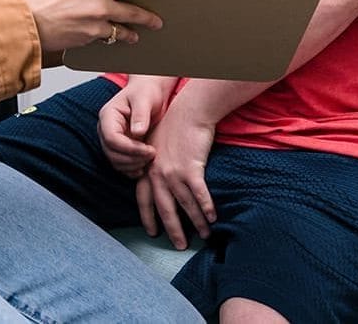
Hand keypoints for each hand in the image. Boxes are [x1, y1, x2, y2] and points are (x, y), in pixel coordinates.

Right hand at [20, 0, 183, 53]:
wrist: (21, 24)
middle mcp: (101, 7)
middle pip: (136, 13)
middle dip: (150, 18)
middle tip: (160, 20)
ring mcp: (95, 28)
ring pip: (122, 33)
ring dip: (131, 34)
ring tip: (136, 36)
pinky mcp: (87, 43)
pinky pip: (103, 41)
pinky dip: (105, 39)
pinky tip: (102, 38)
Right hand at [98, 75, 177, 176]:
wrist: (149, 92)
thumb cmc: (145, 92)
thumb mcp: (144, 99)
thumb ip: (141, 114)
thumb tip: (137, 132)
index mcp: (108, 116)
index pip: (112, 139)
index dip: (130, 148)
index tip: (149, 150)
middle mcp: (105, 129)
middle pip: (111, 153)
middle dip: (132, 159)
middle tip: (152, 155)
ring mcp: (111, 140)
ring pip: (115, 161)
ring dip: (132, 165)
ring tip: (150, 159)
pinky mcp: (119, 148)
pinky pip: (120, 165)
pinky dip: (131, 170)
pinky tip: (144, 166)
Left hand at [136, 95, 217, 248]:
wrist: (189, 111)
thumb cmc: (174, 126)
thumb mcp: (155, 145)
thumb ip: (153, 164)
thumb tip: (157, 179)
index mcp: (147, 168)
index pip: (144, 198)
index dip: (147, 216)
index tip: (152, 231)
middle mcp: (157, 173)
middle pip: (165, 208)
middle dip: (173, 229)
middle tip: (180, 245)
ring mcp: (174, 172)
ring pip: (185, 205)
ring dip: (196, 222)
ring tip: (204, 235)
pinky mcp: (191, 168)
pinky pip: (200, 194)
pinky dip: (206, 208)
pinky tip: (213, 218)